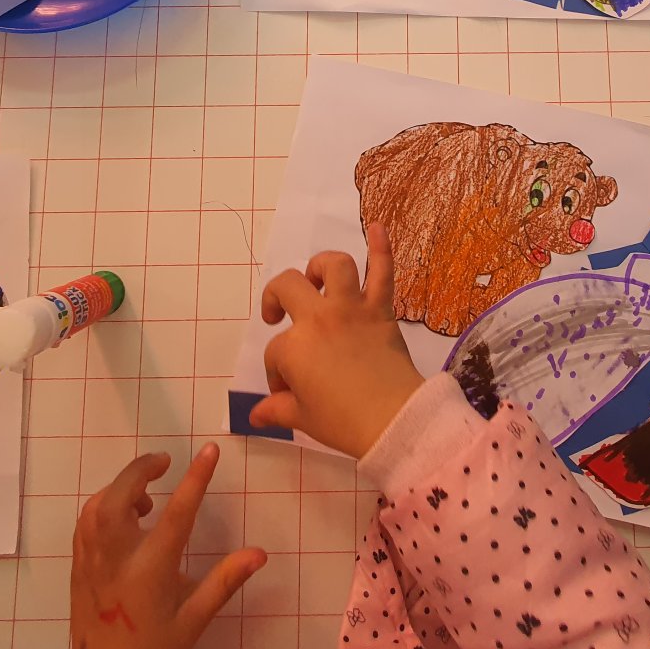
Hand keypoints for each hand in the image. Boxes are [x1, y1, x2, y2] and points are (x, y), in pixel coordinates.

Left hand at [71, 443, 265, 648]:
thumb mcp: (195, 618)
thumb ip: (225, 581)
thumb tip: (259, 553)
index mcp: (150, 570)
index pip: (177, 512)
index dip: (196, 478)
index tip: (209, 450)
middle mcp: (116, 559)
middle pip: (119, 497)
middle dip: (140, 470)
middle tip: (163, 463)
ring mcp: (91, 562)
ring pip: (96, 506)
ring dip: (119, 488)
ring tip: (145, 496)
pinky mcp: (77, 568)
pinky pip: (84, 523)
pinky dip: (102, 507)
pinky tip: (121, 517)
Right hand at [249, 223, 424, 458]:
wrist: (394, 421)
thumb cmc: (344, 422)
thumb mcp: (303, 418)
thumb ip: (277, 409)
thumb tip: (255, 415)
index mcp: (294, 347)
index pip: (275, 353)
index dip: (279, 375)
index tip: (291, 394)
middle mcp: (319, 318)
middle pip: (287, 288)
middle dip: (276, 299)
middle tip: (279, 316)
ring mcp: (352, 309)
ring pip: (334, 266)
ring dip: (321, 266)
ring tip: (317, 279)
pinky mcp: (382, 310)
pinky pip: (383, 271)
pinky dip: (381, 247)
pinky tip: (377, 225)